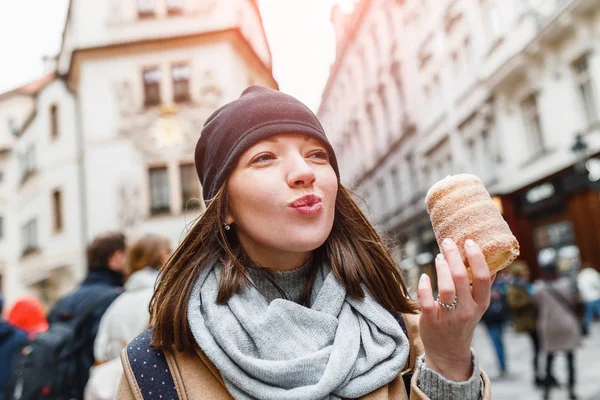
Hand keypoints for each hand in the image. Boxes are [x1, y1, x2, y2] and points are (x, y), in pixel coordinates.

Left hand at [417, 238, 492, 380]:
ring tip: (438, 257)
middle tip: (448, 242)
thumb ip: (482, 285)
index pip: (484, 278)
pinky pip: (427, 302)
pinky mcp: (432, 322)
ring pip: (446, 289)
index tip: (469, 242)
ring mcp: (450, 317)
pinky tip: (424, 276)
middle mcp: (467, 310)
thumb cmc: (462, 321)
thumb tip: (492, 259)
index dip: (477, 257)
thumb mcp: (477, 306)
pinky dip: (424, 287)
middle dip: (454, 257)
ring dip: (441, 269)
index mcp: (481, 304)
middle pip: (463, 278)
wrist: (449, 352)